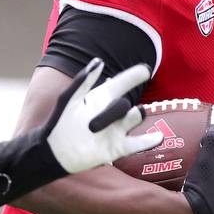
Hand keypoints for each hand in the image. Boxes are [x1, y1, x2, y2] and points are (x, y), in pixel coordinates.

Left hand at [44, 58, 163, 173]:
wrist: (54, 152)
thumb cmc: (60, 122)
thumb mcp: (70, 99)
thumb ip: (83, 80)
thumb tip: (99, 61)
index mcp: (102, 97)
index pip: (123, 83)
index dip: (134, 75)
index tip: (145, 70)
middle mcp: (112, 113)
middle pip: (124, 103)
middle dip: (113, 110)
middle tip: (92, 126)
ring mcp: (116, 130)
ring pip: (133, 118)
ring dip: (135, 116)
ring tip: (136, 112)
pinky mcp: (117, 148)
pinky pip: (137, 144)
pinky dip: (148, 141)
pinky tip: (158, 136)